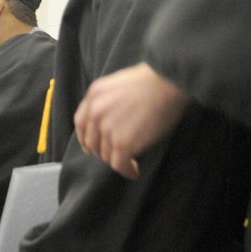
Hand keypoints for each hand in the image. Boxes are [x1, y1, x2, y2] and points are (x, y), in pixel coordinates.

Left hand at [74, 63, 188, 178]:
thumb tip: (109, 120)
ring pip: (105, 155)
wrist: (170, 81)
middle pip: (92, 142)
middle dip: (102, 151)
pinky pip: (118, 164)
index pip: (81, 123)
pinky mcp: (122, 143)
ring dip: (116, 160)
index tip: (93, 146)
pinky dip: (126, 171)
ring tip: (128, 163)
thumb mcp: (119, 84)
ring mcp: (107, 128)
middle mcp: (95, 112)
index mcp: (94, 96)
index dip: (86, 137)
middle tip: (116, 154)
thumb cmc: (154, 80)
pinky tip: (134, 171)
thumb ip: (108, 100)